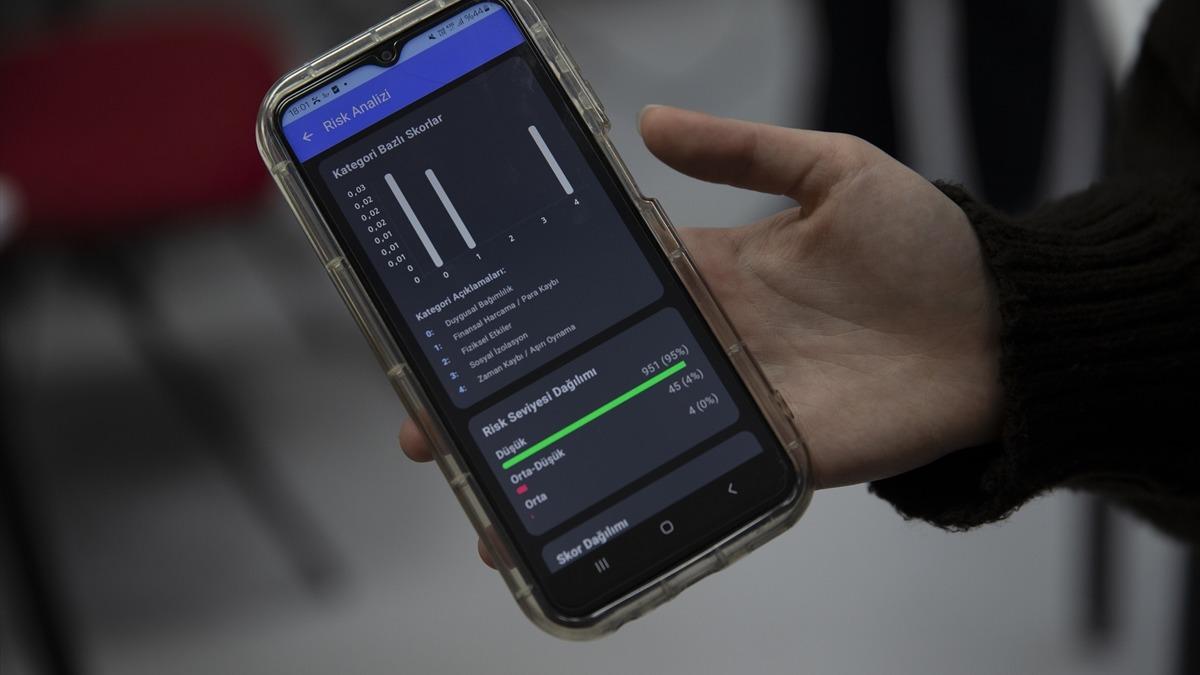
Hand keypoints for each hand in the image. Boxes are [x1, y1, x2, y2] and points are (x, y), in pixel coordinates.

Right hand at [399, 106, 1002, 565]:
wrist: (1004, 327)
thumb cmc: (929, 244)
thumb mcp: (834, 170)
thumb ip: (744, 150)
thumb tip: (653, 124)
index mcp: (711, 271)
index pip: (602, 285)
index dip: (534, 301)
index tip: (467, 318)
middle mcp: (708, 338)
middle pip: (589, 369)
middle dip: (510, 396)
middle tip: (430, 422)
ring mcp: (733, 398)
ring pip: (620, 431)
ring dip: (549, 462)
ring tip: (478, 494)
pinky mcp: (769, 449)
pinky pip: (689, 475)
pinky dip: (628, 499)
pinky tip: (568, 520)